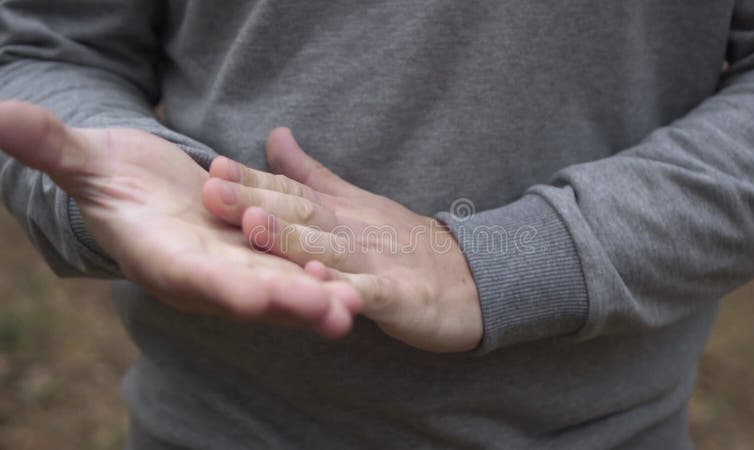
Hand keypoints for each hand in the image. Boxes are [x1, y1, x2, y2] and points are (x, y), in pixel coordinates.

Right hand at [0, 102, 360, 337]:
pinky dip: (321, 271)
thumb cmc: (108, 173)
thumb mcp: (83, 159)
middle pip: (248, 290)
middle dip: (288, 303)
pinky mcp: (259, 253)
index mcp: (160, 255)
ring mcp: (234, 265)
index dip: (222, 286)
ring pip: (279, 284)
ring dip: (317, 295)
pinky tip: (357, 276)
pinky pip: (294, 264)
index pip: (191, 275)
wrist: (141, 185)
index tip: (255, 297)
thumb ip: (50, 146)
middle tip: (334, 313)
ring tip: (358, 302)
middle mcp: (201, 271)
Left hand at [202, 128, 482, 351]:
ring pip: (328, 249)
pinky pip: (368, 291)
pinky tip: (317, 280)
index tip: (212, 166)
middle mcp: (352, 231)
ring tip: (254, 225)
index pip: (291, 191)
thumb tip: (275, 136)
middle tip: (213, 190)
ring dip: (290, 237)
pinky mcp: (398, 297)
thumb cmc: (403, 243)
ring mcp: (375, 263)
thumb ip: (312, 175)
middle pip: (301, 215)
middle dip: (255, 202)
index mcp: (339, 212)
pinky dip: (343, 285)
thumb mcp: (355, 204)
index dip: (252, 180)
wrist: (468, 281)